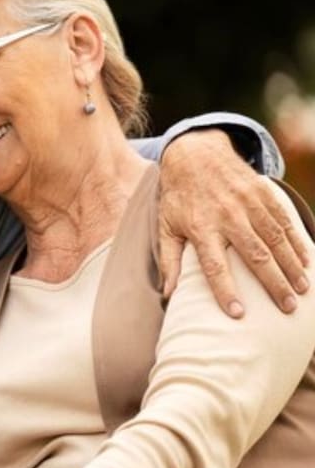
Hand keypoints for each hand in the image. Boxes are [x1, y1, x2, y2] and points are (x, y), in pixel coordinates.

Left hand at [159, 129, 309, 316]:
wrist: (194, 154)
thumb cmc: (178, 198)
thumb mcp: (166, 226)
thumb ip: (169, 260)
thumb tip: (168, 295)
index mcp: (201, 228)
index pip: (214, 266)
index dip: (226, 290)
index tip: (238, 314)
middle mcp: (227, 216)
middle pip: (254, 256)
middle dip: (273, 284)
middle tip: (287, 308)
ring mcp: (248, 203)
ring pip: (275, 239)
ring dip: (291, 266)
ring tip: (302, 290)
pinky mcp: (263, 192)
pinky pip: (284, 220)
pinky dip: (297, 242)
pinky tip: (306, 261)